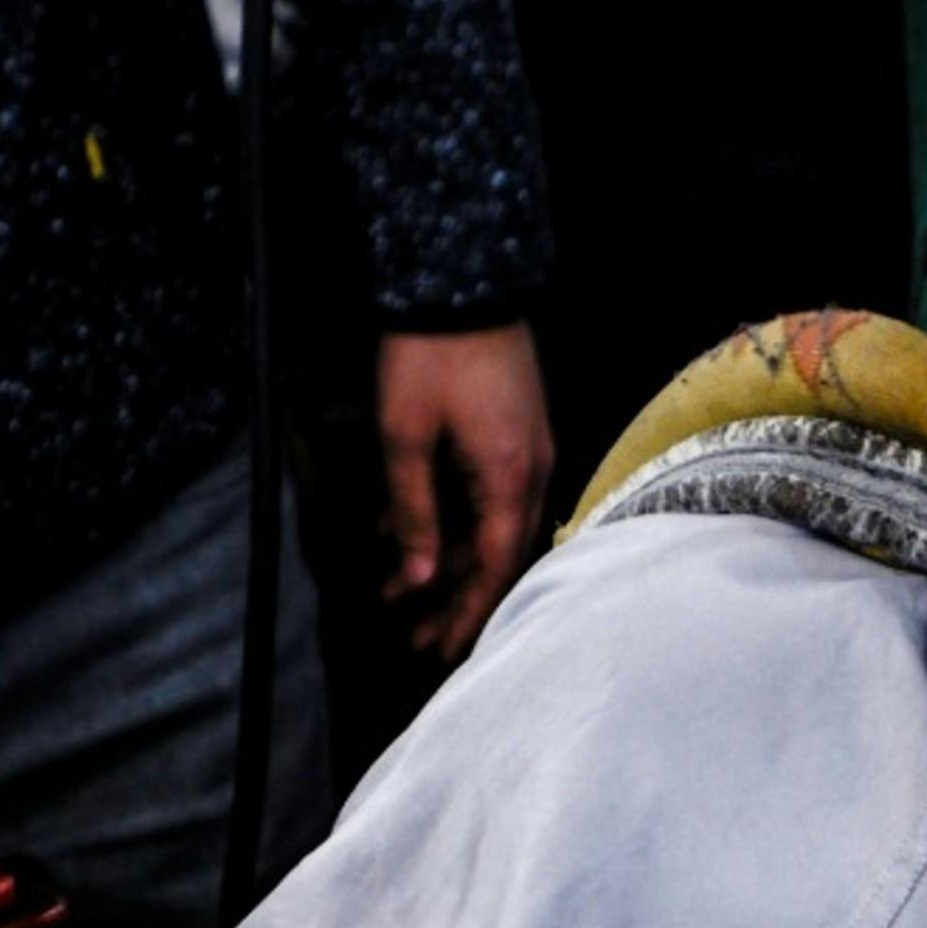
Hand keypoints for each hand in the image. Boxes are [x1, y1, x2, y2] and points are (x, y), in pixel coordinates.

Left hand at [373, 320, 554, 663]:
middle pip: (494, 555)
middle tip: (418, 640)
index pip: (493, 566)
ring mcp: (525, 450)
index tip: (442, 651)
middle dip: (453, 599)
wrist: (462, 276)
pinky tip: (398, 531)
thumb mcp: (405, 436)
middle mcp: (529, 471)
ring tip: (397, 590)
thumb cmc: (430, 354)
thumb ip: (412, 511)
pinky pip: (482, 493)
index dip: (467, 612)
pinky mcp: (511, 432)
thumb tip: (414, 577)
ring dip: (441, 559)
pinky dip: (445, 518)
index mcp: (509, 478)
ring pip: (485, 526)